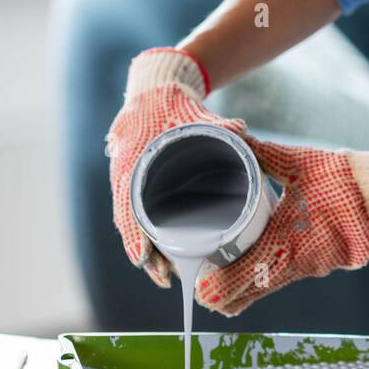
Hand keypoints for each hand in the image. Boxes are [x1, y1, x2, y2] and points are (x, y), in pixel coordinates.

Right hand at [106, 47, 248, 288]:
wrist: (154, 90)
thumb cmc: (172, 102)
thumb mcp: (191, 110)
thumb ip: (218, 123)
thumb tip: (242, 130)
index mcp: (133, 160)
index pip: (128, 205)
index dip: (135, 234)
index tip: (142, 258)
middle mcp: (127, 176)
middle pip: (131, 225)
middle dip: (146, 254)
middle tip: (166, 278)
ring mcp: (131, 182)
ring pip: (134, 225)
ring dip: (148, 251)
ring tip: (168, 276)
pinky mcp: (140, 186)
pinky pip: (139, 217)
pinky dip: (149, 238)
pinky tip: (164, 257)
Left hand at [194, 134, 368, 317]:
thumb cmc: (337, 175)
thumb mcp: (297, 161)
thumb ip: (263, 154)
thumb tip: (236, 138)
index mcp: (288, 235)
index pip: (247, 272)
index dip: (221, 287)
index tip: (200, 291)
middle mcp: (299, 259)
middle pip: (254, 291)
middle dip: (227, 295)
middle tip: (202, 293)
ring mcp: (313, 267)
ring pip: (271, 288)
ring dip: (247, 289)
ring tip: (220, 291)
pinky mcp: (322, 265)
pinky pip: (289, 278)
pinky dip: (269, 280)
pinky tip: (254, 276)